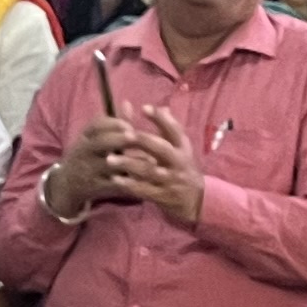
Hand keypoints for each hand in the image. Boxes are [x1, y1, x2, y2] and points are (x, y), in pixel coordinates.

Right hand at [49, 109, 141, 215]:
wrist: (67, 184)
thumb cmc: (87, 156)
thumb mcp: (93, 138)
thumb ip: (113, 123)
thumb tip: (129, 104)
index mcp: (85, 137)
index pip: (96, 125)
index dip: (113, 123)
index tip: (129, 125)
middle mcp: (85, 152)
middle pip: (100, 142)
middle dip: (120, 139)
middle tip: (136, 137)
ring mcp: (89, 170)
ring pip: (110, 165)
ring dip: (131, 162)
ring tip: (152, 161)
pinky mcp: (96, 188)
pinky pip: (113, 185)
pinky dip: (129, 183)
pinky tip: (145, 180)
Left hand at [96, 103, 203, 229]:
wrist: (197, 200)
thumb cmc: (182, 168)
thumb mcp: (180, 149)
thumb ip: (168, 129)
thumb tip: (162, 107)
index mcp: (182, 148)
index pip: (174, 129)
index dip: (160, 118)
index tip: (144, 107)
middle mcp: (178, 162)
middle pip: (161, 148)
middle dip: (142, 140)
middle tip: (123, 135)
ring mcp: (170, 180)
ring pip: (149, 170)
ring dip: (129, 164)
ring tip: (110, 159)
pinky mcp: (162, 196)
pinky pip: (145, 190)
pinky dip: (130, 185)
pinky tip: (115, 179)